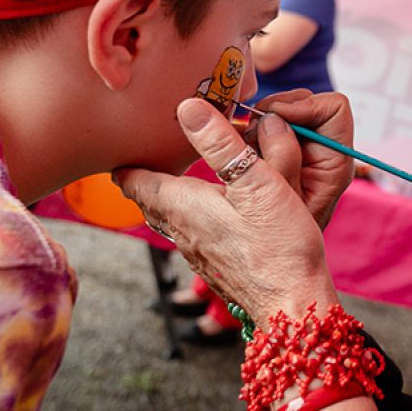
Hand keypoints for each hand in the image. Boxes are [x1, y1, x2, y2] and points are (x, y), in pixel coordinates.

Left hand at [115, 98, 340, 323]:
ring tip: (171, 186)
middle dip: (144, 183)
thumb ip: (221, 143)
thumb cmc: (278, 243)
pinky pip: (194, 236)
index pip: (138, 183)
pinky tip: (211, 217)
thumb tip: (188, 107)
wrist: (292, 304)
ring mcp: (200, 253)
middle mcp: (183, 231)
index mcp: (184, 206)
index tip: (119, 152)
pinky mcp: (219, 267)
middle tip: (140, 166)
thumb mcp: (254, 181)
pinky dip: (192, 218)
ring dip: (167, 201)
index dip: (127, 166)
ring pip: (171, 221)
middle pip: (151, 203)